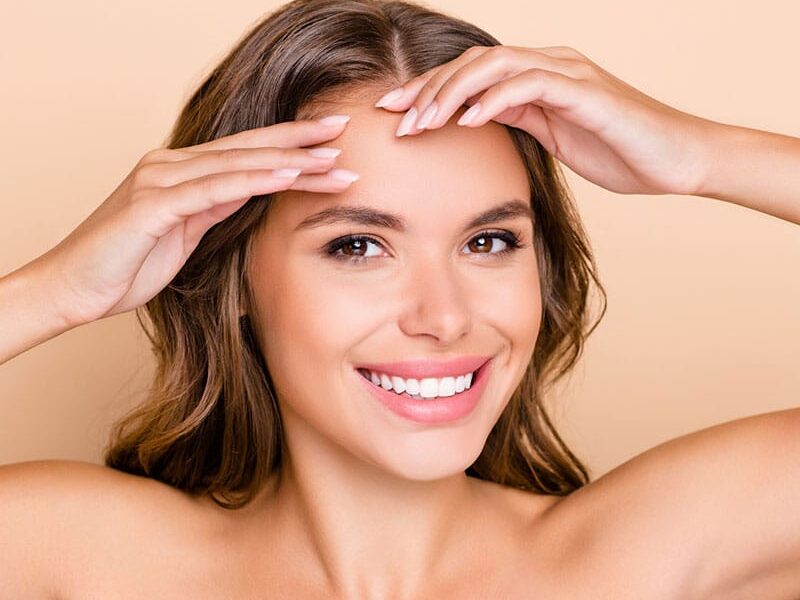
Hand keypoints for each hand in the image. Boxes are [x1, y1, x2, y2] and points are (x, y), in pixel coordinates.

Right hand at [33, 116, 357, 326]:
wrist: (73, 289)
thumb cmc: (125, 264)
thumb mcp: (184, 233)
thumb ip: (215, 207)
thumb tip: (252, 190)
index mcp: (179, 172)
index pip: (244, 153)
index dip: (288, 143)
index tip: (329, 140)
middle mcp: (171, 166)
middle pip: (247, 148)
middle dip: (299, 140)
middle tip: (343, 128)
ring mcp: (160, 181)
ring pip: (238, 164)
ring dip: (289, 161)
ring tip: (333, 159)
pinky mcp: (153, 204)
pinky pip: (214, 188)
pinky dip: (255, 180)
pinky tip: (289, 175)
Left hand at [375, 45, 715, 196]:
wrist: (675, 160)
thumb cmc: (618, 152)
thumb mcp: (554, 136)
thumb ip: (519, 120)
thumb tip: (476, 120)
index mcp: (538, 75)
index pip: (471, 73)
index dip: (428, 89)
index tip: (393, 112)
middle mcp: (548, 64)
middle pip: (473, 63)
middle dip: (427, 89)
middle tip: (393, 118)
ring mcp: (568, 72)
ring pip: (493, 67)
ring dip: (451, 94)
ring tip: (421, 122)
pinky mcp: (585, 92)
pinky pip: (529, 86)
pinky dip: (494, 101)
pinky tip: (466, 121)